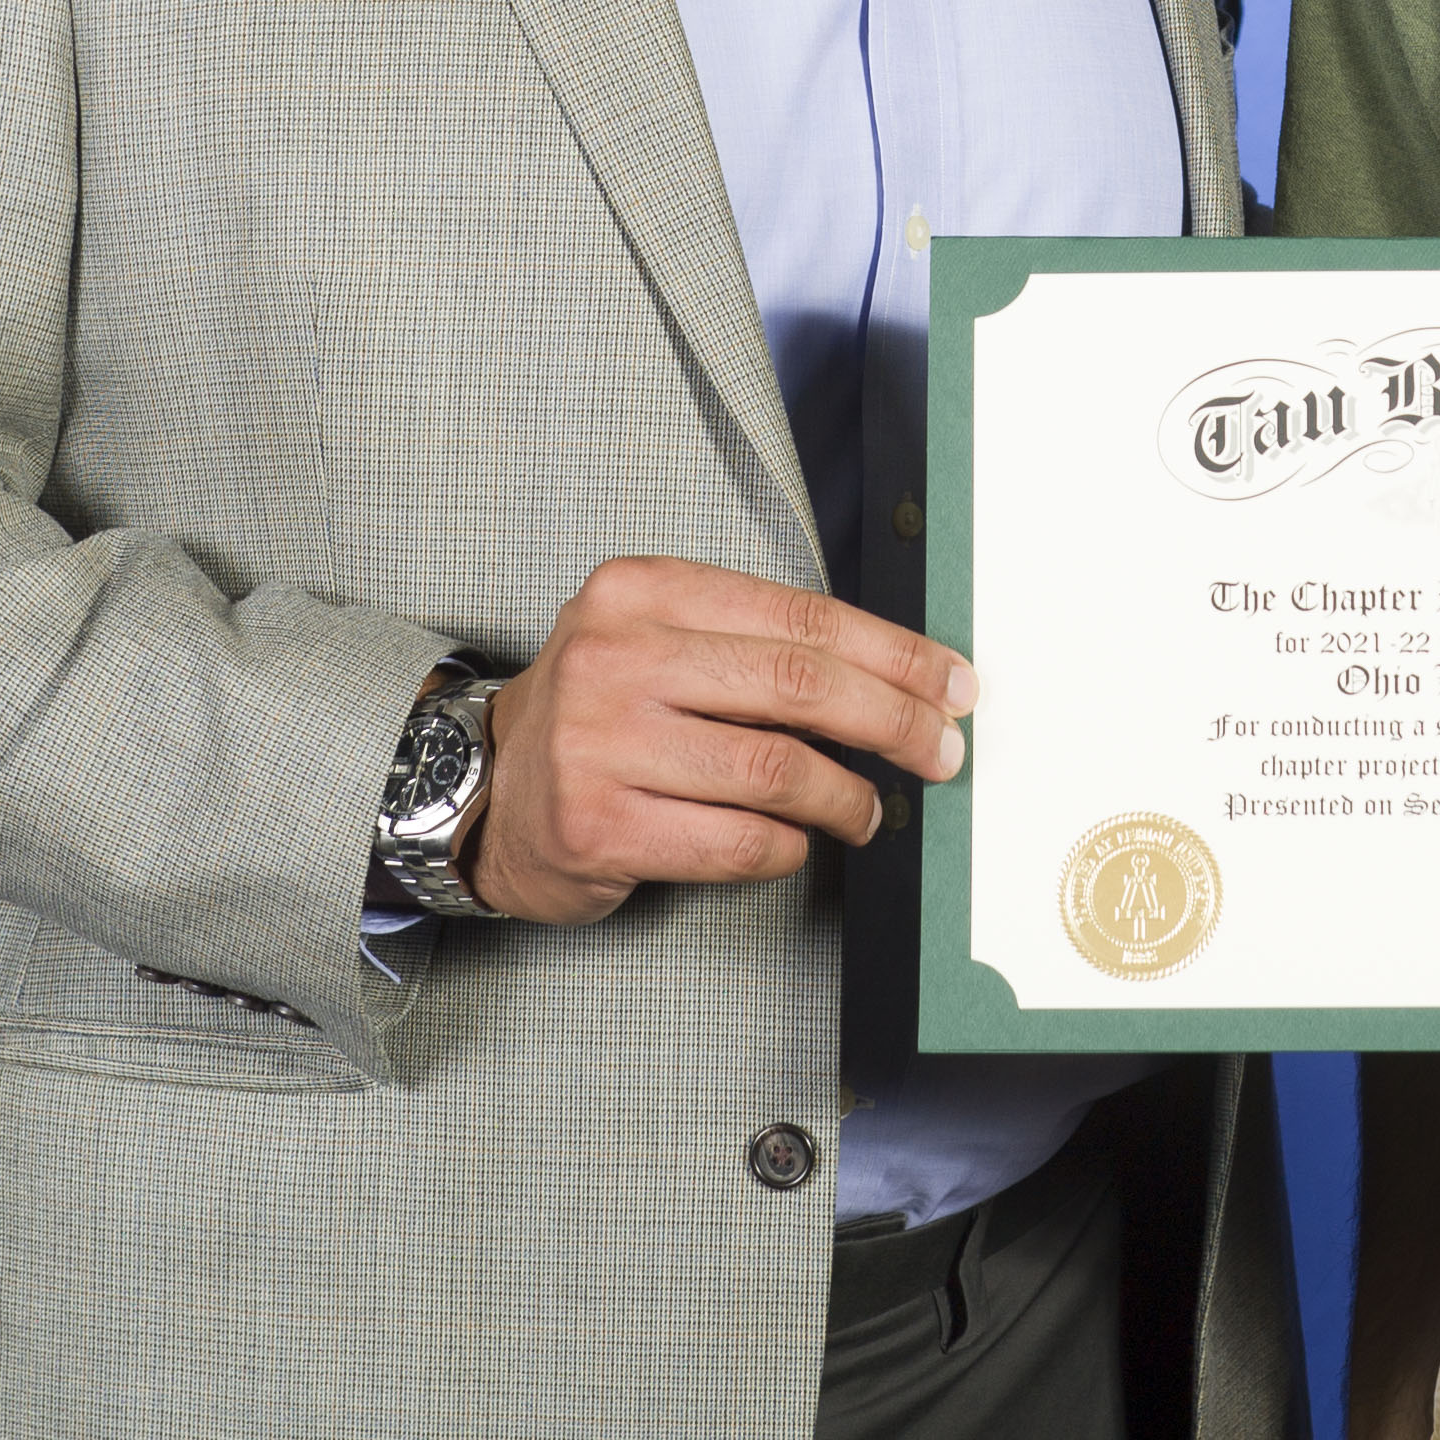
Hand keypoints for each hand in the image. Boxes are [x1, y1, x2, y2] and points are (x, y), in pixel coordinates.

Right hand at [468, 556, 974, 923]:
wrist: (485, 791)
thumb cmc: (605, 714)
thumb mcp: (661, 640)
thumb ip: (758, 645)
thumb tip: (905, 678)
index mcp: (642, 592)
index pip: (802, 616)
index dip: (895, 654)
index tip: (953, 684)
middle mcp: (615, 658)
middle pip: (799, 687)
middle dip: (895, 721)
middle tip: (941, 752)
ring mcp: (600, 745)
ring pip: (777, 771)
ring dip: (848, 798)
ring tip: (869, 810)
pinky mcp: (598, 827)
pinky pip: (739, 842)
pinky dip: (790, 847)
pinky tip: (799, 841)